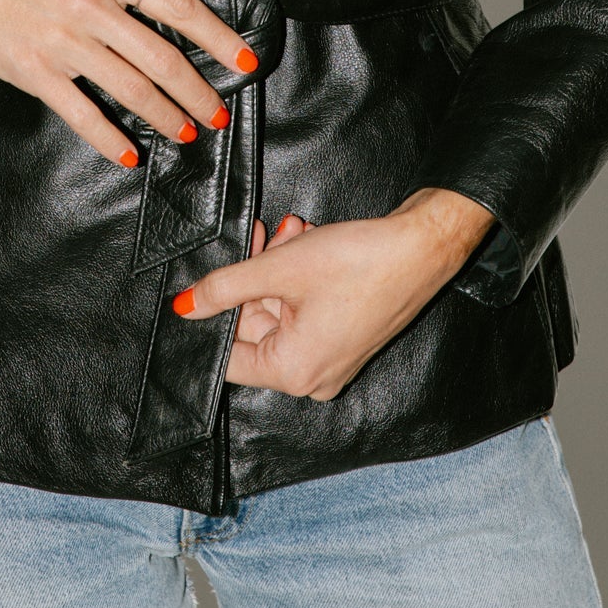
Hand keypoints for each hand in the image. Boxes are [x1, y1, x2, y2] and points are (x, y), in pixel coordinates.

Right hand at [0, 0, 256, 165]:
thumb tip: (149, 11)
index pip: (177, 6)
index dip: (217, 37)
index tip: (244, 59)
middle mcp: (89, 3)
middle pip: (161, 57)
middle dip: (197, 91)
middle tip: (216, 112)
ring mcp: (61, 40)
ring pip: (131, 89)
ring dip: (164, 117)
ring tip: (185, 133)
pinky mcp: (32, 70)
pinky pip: (83, 114)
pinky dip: (110, 139)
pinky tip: (127, 153)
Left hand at [173, 188, 495, 399]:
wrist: (422, 247)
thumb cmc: (358, 262)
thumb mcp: (279, 269)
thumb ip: (224, 288)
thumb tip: (185, 306)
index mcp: (293, 372)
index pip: (229, 355)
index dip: (215, 313)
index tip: (212, 278)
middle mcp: (312, 377)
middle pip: (255, 327)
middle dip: (254, 276)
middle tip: (260, 236)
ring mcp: (331, 359)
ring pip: (279, 312)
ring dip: (276, 268)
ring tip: (290, 230)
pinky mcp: (345, 337)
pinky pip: (303, 311)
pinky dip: (297, 277)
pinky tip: (303, 240)